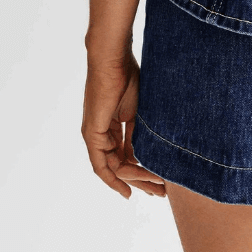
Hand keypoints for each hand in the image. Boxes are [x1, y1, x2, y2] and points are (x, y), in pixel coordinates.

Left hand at [81, 49, 165, 198]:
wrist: (113, 59)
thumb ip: (137, 132)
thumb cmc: (127, 75)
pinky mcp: (92, 134)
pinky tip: (127, 189)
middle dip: (140, 180)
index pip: (124, 155)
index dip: (140, 170)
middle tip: (159, 192)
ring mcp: (94, 135)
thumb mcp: (137, 110)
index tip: (156, 181)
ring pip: (113, 168)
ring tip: (155, 187)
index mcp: (110, 126)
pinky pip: (101, 164)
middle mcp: (100, 134)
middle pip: (119, 166)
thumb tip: (145, 153)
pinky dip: (113, 179)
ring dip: (134, 179)